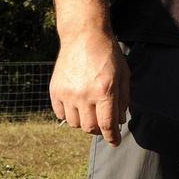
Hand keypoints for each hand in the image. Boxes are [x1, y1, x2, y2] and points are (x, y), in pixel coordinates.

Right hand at [49, 30, 129, 145]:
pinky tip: (77, 106)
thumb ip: (123, 100)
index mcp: (105, 91)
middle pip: (90, 127)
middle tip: (103, 123)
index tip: (115, 142)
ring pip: (74, 123)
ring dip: (84, 122)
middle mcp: (85, 95)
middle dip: (99, 130)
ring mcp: (68, 93)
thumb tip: (119, 122)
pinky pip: (61, 114)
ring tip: (90, 111)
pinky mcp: (55, 90)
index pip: (107, 124)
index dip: (112, 137)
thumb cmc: (108, 55)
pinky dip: (69, 114)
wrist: (84, 36)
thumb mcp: (124, 75)